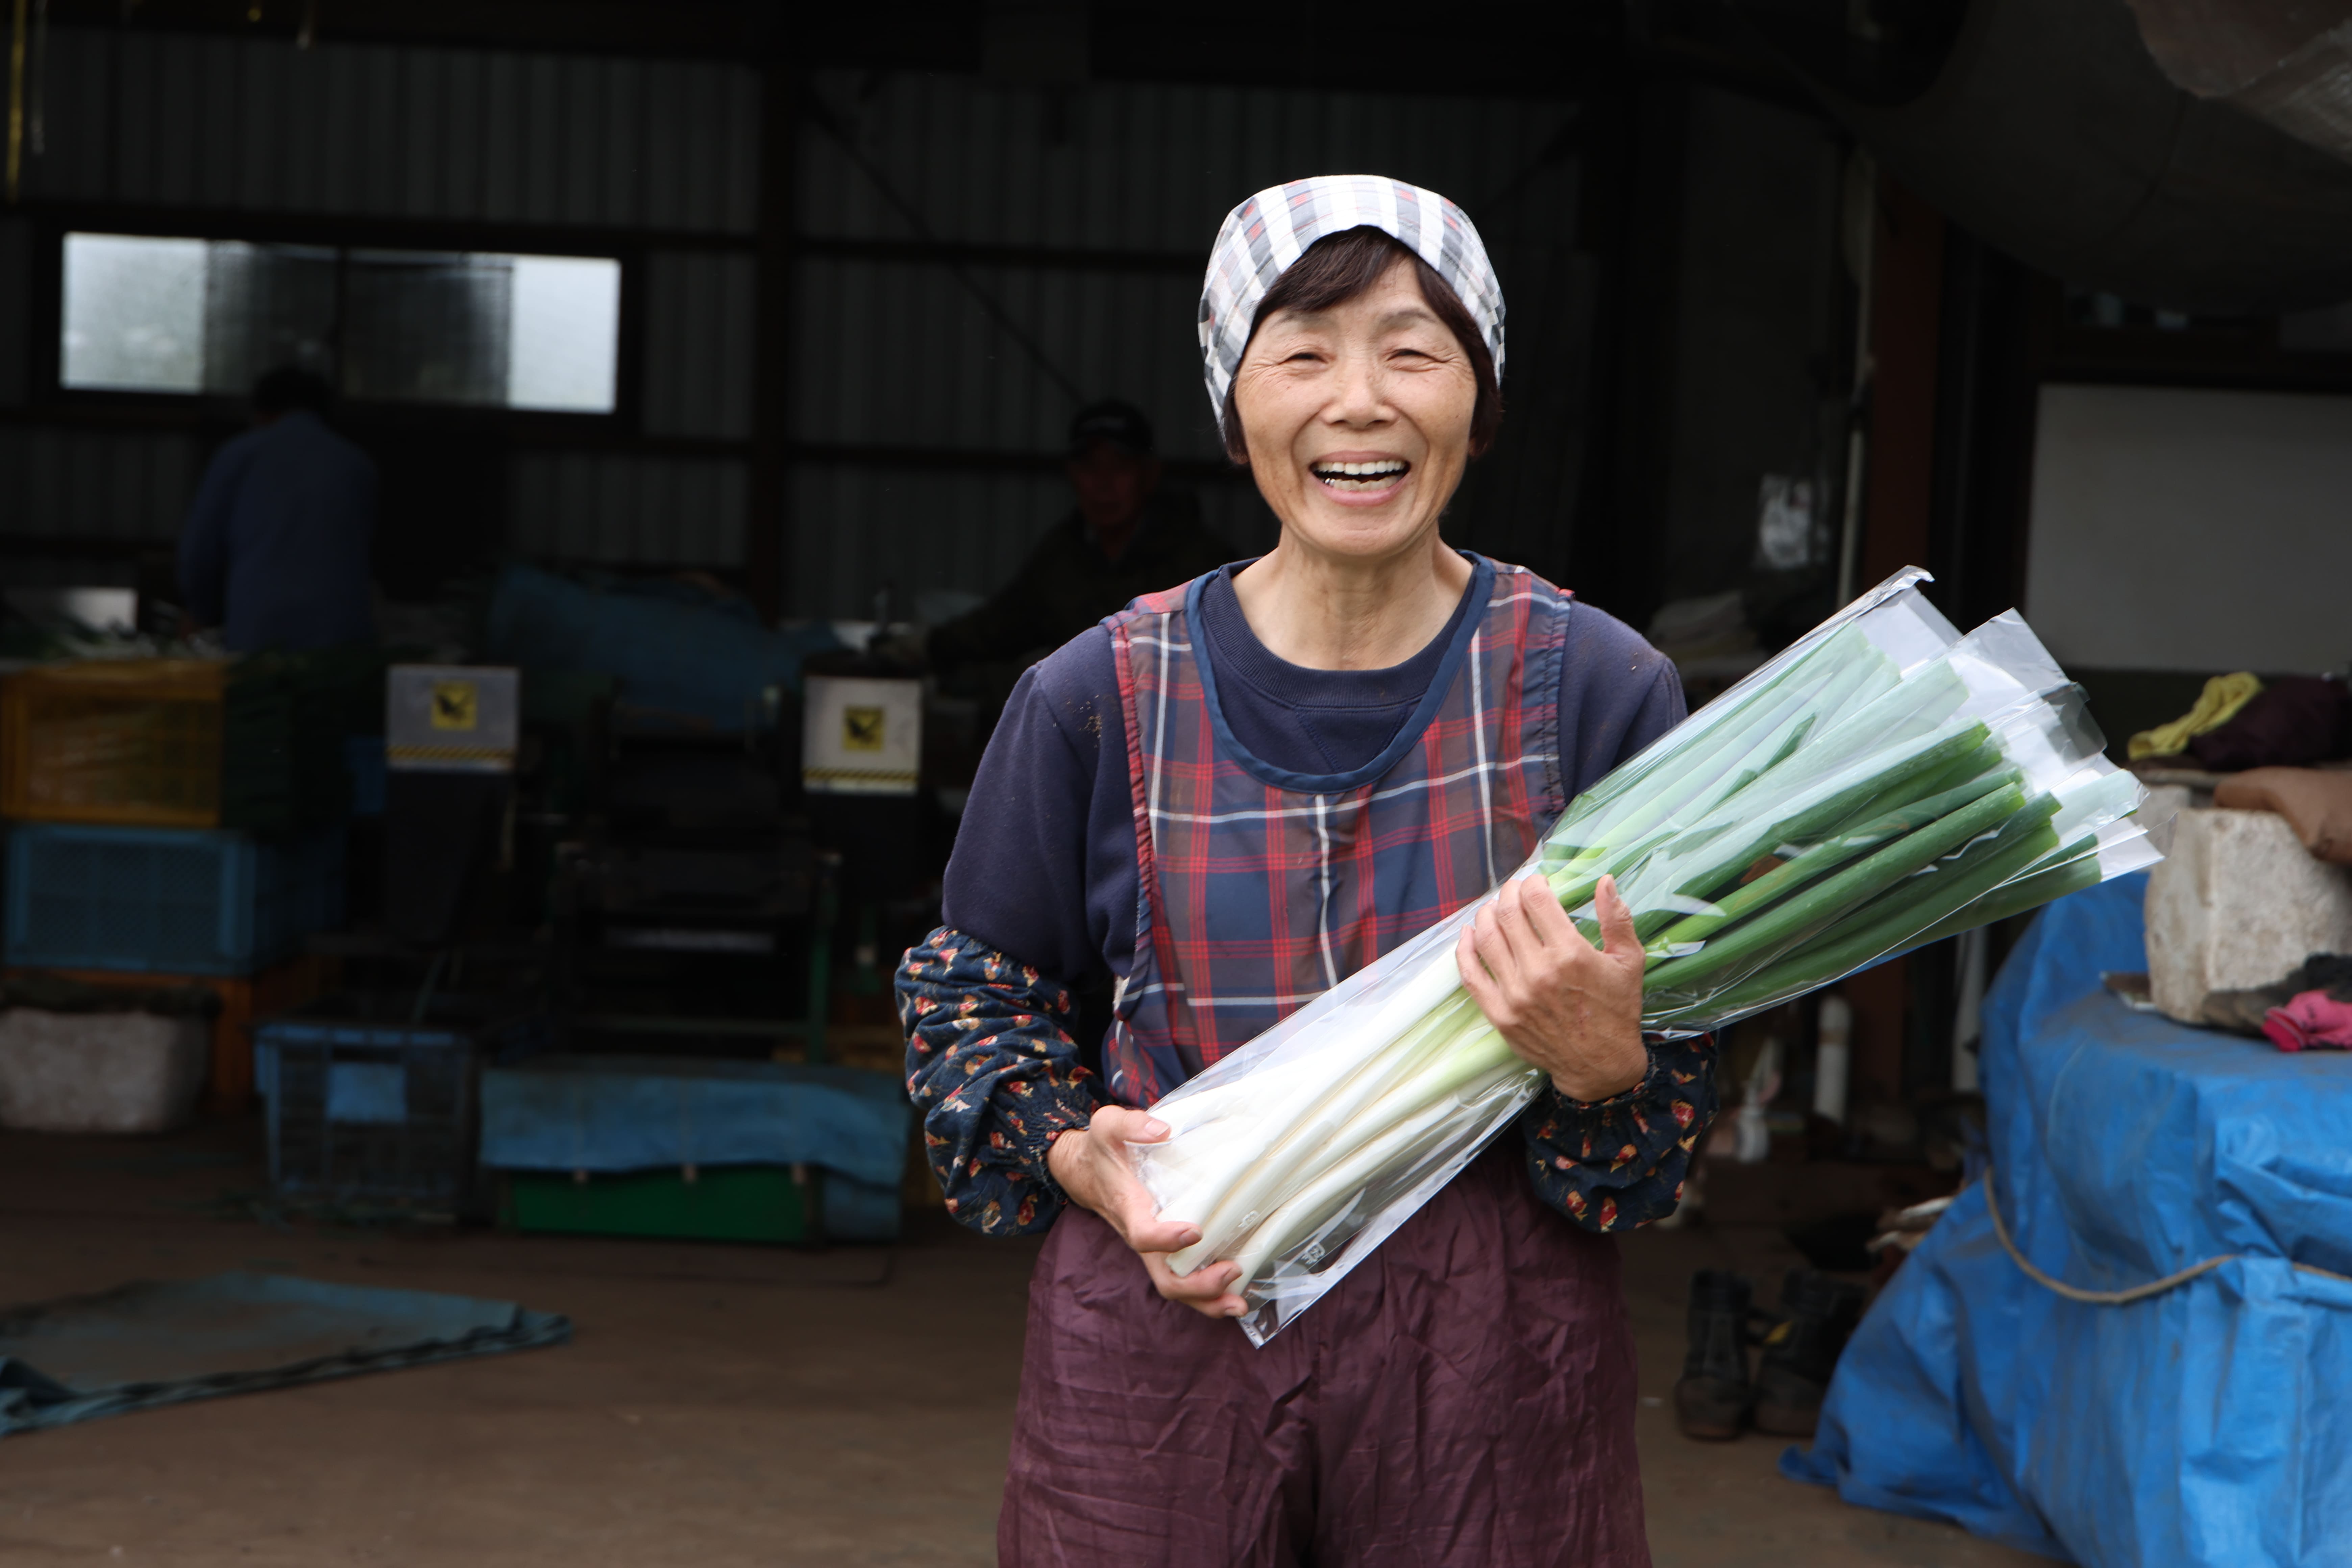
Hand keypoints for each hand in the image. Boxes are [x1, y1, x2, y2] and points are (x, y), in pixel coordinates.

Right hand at [1046, 1105, 1248, 1318]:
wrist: (1086, 1173)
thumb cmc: (1101, 1150)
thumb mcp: (1107, 1125)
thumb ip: (1130, 1125)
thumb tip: (1163, 1130)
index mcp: (1128, 1209)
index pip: (1143, 1235)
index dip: (1167, 1240)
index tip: (1195, 1231)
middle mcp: (1141, 1236)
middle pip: (1165, 1278)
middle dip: (1198, 1286)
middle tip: (1232, 1272)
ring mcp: (1153, 1250)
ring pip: (1176, 1286)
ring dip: (1208, 1299)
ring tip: (1239, 1302)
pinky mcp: (1164, 1250)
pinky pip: (1184, 1278)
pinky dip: (1208, 1293)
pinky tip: (1236, 1293)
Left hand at [1457, 872, 1648, 1102]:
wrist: (1601, 1065)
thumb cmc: (1617, 1011)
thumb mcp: (1629, 961)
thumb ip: (1616, 918)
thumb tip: (1604, 880)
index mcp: (1570, 954)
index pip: (1536, 900)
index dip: (1532, 883)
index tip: (1536, 882)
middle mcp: (1538, 972)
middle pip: (1507, 914)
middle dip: (1509, 893)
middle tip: (1514, 891)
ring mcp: (1515, 995)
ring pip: (1486, 939)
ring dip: (1486, 915)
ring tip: (1494, 908)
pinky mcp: (1500, 1015)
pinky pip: (1471, 975)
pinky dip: (1465, 950)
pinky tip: (1469, 934)